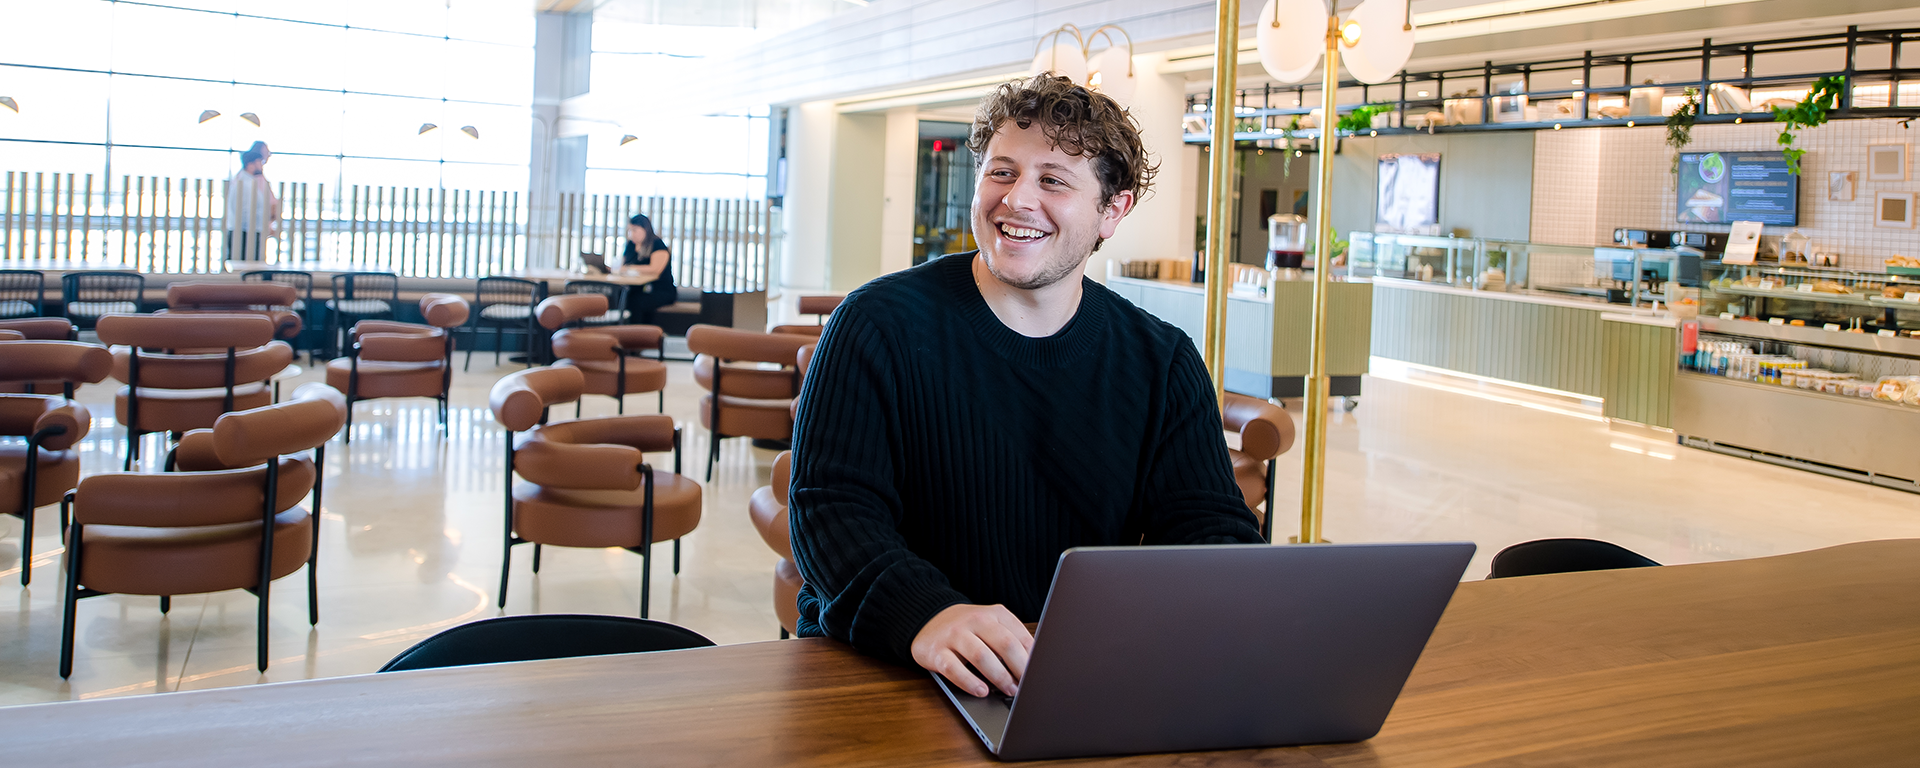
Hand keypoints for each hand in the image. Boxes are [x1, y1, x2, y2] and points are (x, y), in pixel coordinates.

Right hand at [911, 603, 1032, 697]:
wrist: (929, 619)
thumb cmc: (968, 628)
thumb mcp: (991, 625)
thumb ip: (1011, 639)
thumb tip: (1033, 665)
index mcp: (994, 614)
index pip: (1020, 636)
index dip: (1031, 658)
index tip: (1038, 674)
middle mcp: (975, 621)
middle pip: (1005, 644)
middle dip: (1019, 669)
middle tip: (1025, 686)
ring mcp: (955, 635)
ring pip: (981, 656)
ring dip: (999, 677)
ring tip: (1009, 690)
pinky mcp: (937, 652)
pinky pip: (954, 669)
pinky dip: (969, 682)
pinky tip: (981, 691)